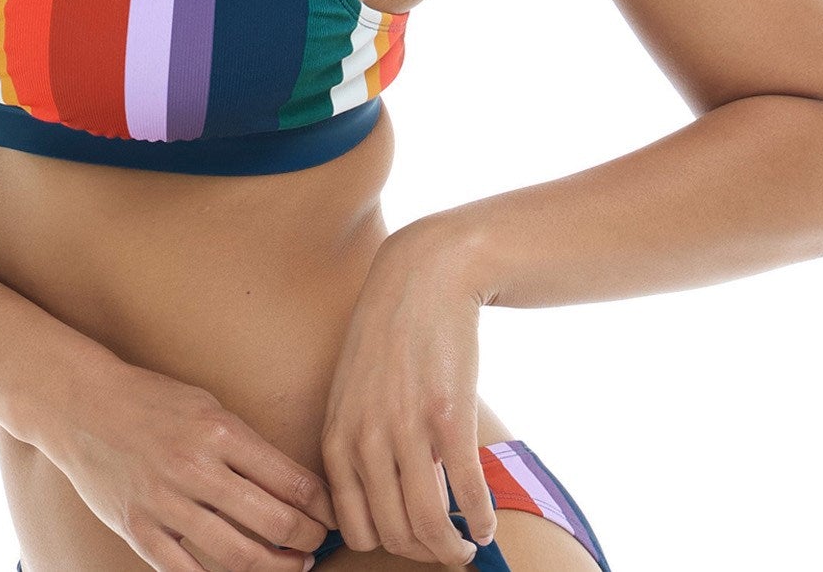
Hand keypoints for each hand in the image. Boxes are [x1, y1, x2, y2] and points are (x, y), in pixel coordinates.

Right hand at [33, 354, 337, 571]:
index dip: (321, 505)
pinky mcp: (140, 530)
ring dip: (276, 568)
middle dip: (307, 539)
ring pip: (238, 556)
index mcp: (220, 431)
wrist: (84, 404)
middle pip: (273, 522)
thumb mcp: (207, 406)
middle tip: (319, 545)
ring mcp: (166, 503)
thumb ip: (245, 445)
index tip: (332, 515)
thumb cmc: (152, 400)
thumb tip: (292, 485)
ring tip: (293, 566)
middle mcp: (196, 468)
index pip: (290, 480)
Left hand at [319, 218, 496, 563]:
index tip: (410, 544)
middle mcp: (366, 439)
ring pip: (429, 524)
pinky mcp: (449, 416)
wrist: (422, 277)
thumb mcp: (350, 391)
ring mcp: (407, 429)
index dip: (387, 547)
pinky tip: (486, 523)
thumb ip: (353, 442)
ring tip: (467, 546)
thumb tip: (370, 504)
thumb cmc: (387, 335)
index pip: (355, 529)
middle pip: (394, 535)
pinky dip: (480, 520)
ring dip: (453, 549)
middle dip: (423, 553)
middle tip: (445, 550)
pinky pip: (467, 492)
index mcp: (336, 437)